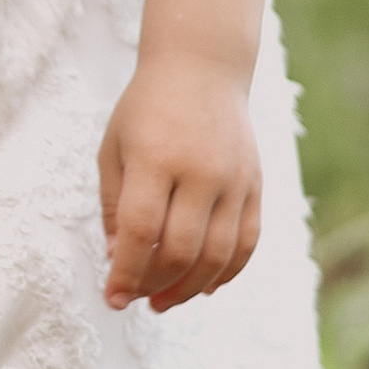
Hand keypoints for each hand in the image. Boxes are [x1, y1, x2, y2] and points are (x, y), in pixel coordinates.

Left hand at [97, 54, 260, 313]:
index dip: (125, 273)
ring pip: (217, 256)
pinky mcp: (255, 185)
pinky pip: (247, 243)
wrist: (202, 68)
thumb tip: (117, 259)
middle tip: (137, 299)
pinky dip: (227, 273)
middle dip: (154, 285)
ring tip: (165, 301)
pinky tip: (204, 287)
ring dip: (189, 288)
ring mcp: (234, 180)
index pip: (140, 231)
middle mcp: (200, 171)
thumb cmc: (147, 109)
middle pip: (180, 250)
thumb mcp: (114, 148)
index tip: (113, 298)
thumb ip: (114, 205)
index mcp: (155, 159)